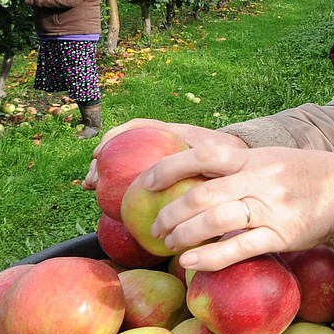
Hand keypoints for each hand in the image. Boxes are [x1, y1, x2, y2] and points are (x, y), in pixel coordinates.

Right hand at [84, 118, 247, 190]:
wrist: (242, 164)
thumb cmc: (231, 158)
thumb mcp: (218, 157)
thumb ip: (203, 163)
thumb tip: (181, 179)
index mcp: (175, 134)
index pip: (140, 126)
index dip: (116, 136)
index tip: (99, 153)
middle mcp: (161, 145)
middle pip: (123, 147)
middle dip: (102, 161)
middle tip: (91, 180)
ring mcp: (160, 161)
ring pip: (125, 165)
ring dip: (106, 175)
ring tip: (92, 188)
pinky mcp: (162, 177)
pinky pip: (137, 183)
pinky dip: (122, 191)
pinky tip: (112, 206)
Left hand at [138, 143, 333, 270]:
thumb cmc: (306, 176)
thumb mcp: (272, 159)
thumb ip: (239, 167)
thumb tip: (193, 178)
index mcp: (253, 159)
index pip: (202, 155)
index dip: (168, 168)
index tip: (147, 183)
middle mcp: (259, 180)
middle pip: (201, 195)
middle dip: (170, 213)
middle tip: (155, 227)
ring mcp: (270, 208)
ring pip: (215, 221)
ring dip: (184, 235)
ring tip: (170, 245)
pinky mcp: (282, 235)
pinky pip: (239, 248)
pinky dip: (210, 258)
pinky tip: (191, 263)